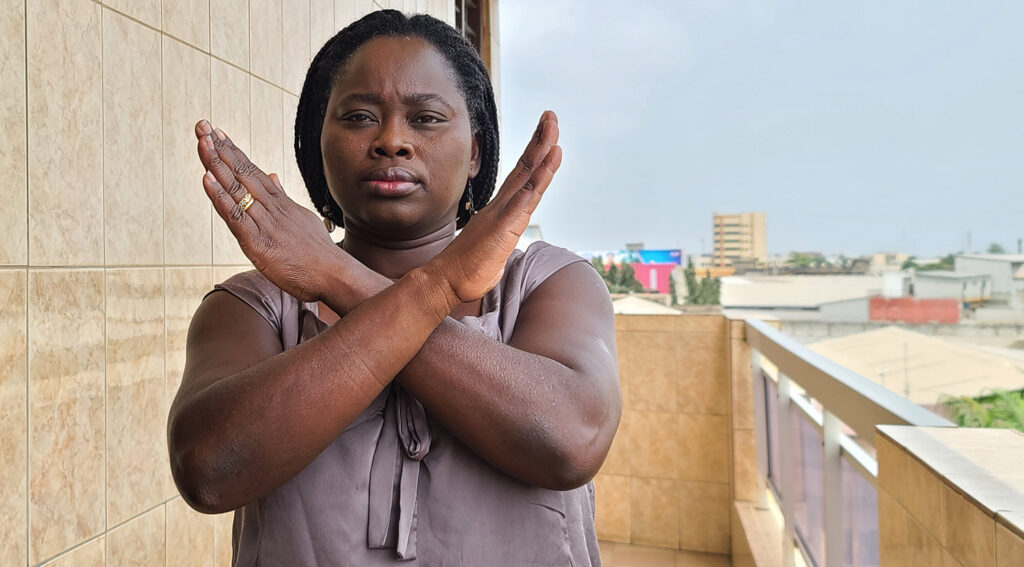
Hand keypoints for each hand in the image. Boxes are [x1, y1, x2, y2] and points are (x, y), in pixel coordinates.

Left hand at [194, 120, 339, 301]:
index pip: (252, 171)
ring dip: (216, 165)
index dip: (233, 151)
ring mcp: (264, 223)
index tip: (217, 133)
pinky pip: (235, 216)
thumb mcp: (303, 219)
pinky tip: (206, 179)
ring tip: (201, 142)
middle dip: (219, 149)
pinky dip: (219, 197)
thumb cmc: (319, 254)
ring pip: (235, 189)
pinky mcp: (257, 242)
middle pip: (241, 173)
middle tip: (201, 126)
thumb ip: (284, 198)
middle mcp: (271, 208)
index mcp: (280, 204)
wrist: (334, 274)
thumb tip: (273, 176)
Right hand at [430, 111, 562, 301]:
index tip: (545, 137)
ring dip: (542, 150)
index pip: (520, 178)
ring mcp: (503, 214)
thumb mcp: (491, 254)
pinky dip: (540, 177)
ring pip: (527, 177)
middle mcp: (501, 206)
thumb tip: (498, 252)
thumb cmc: (467, 270)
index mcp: (500, 211)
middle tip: (550, 117)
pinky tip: (551, 160)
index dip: (533, 156)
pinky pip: (526, 197)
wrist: (445, 280)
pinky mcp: (505, 226)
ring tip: (553, 127)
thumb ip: (497, 245)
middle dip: (539, 141)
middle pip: (524, 168)